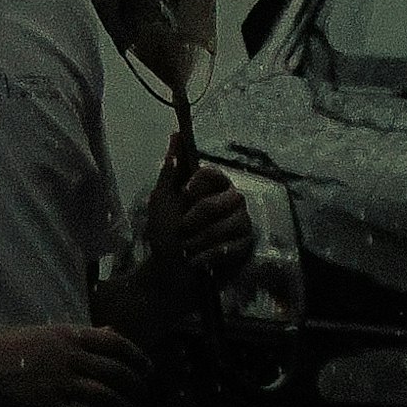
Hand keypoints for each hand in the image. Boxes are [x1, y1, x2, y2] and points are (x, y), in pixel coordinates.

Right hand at [0, 317, 151, 406]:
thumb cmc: (10, 346)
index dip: (138, 357)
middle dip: (137, 387)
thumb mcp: (48, 333)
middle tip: (145, 398)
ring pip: (106, 396)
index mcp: (69, 335)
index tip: (150, 370)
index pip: (116, 343)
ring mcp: (59, 381)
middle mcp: (69, 356)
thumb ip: (81, 335)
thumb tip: (112, 331)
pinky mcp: (47, 405)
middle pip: (117, 372)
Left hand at [143, 149, 257, 292]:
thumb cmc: (164, 234)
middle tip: (182, 229)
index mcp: (210, 186)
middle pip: (230, 197)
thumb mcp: (161, 202)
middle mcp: (230, 200)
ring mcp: (240, 223)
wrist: (168, 272)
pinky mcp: (244, 246)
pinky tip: (197, 261)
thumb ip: (170, 170)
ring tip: (186, 249)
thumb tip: (175, 135)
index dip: (200, 182)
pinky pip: (234, 246)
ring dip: (203, 238)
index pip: (214, 173)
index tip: (185, 194)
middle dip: (201, 216)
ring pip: (233, 223)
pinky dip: (210, 255)